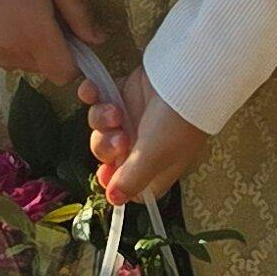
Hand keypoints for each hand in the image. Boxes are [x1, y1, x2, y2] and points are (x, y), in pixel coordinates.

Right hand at [0, 0, 105, 84]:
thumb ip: (80, 14)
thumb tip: (98, 39)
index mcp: (36, 38)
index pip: (64, 75)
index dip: (76, 61)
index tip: (76, 36)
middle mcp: (12, 52)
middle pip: (45, 70)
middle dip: (55, 51)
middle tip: (52, 15)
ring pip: (25, 64)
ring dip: (34, 48)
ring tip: (29, 12)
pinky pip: (5, 55)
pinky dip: (14, 43)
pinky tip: (10, 13)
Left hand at [98, 77, 211, 207]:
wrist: (186, 75)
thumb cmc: (177, 121)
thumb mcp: (154, 156)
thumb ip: (131, 179)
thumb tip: (114, 200)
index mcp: (154, 166)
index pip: (129, 186)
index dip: (115, 183)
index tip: (106, 174)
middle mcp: (141, 145)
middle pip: (109, 158)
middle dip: (107, 148)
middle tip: (119, 138)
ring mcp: (131, 118)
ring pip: (101, 129)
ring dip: (101, 121)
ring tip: (115, 111)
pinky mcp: (123, 93)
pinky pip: (97, 99)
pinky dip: (90, 95)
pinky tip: (90, 92)